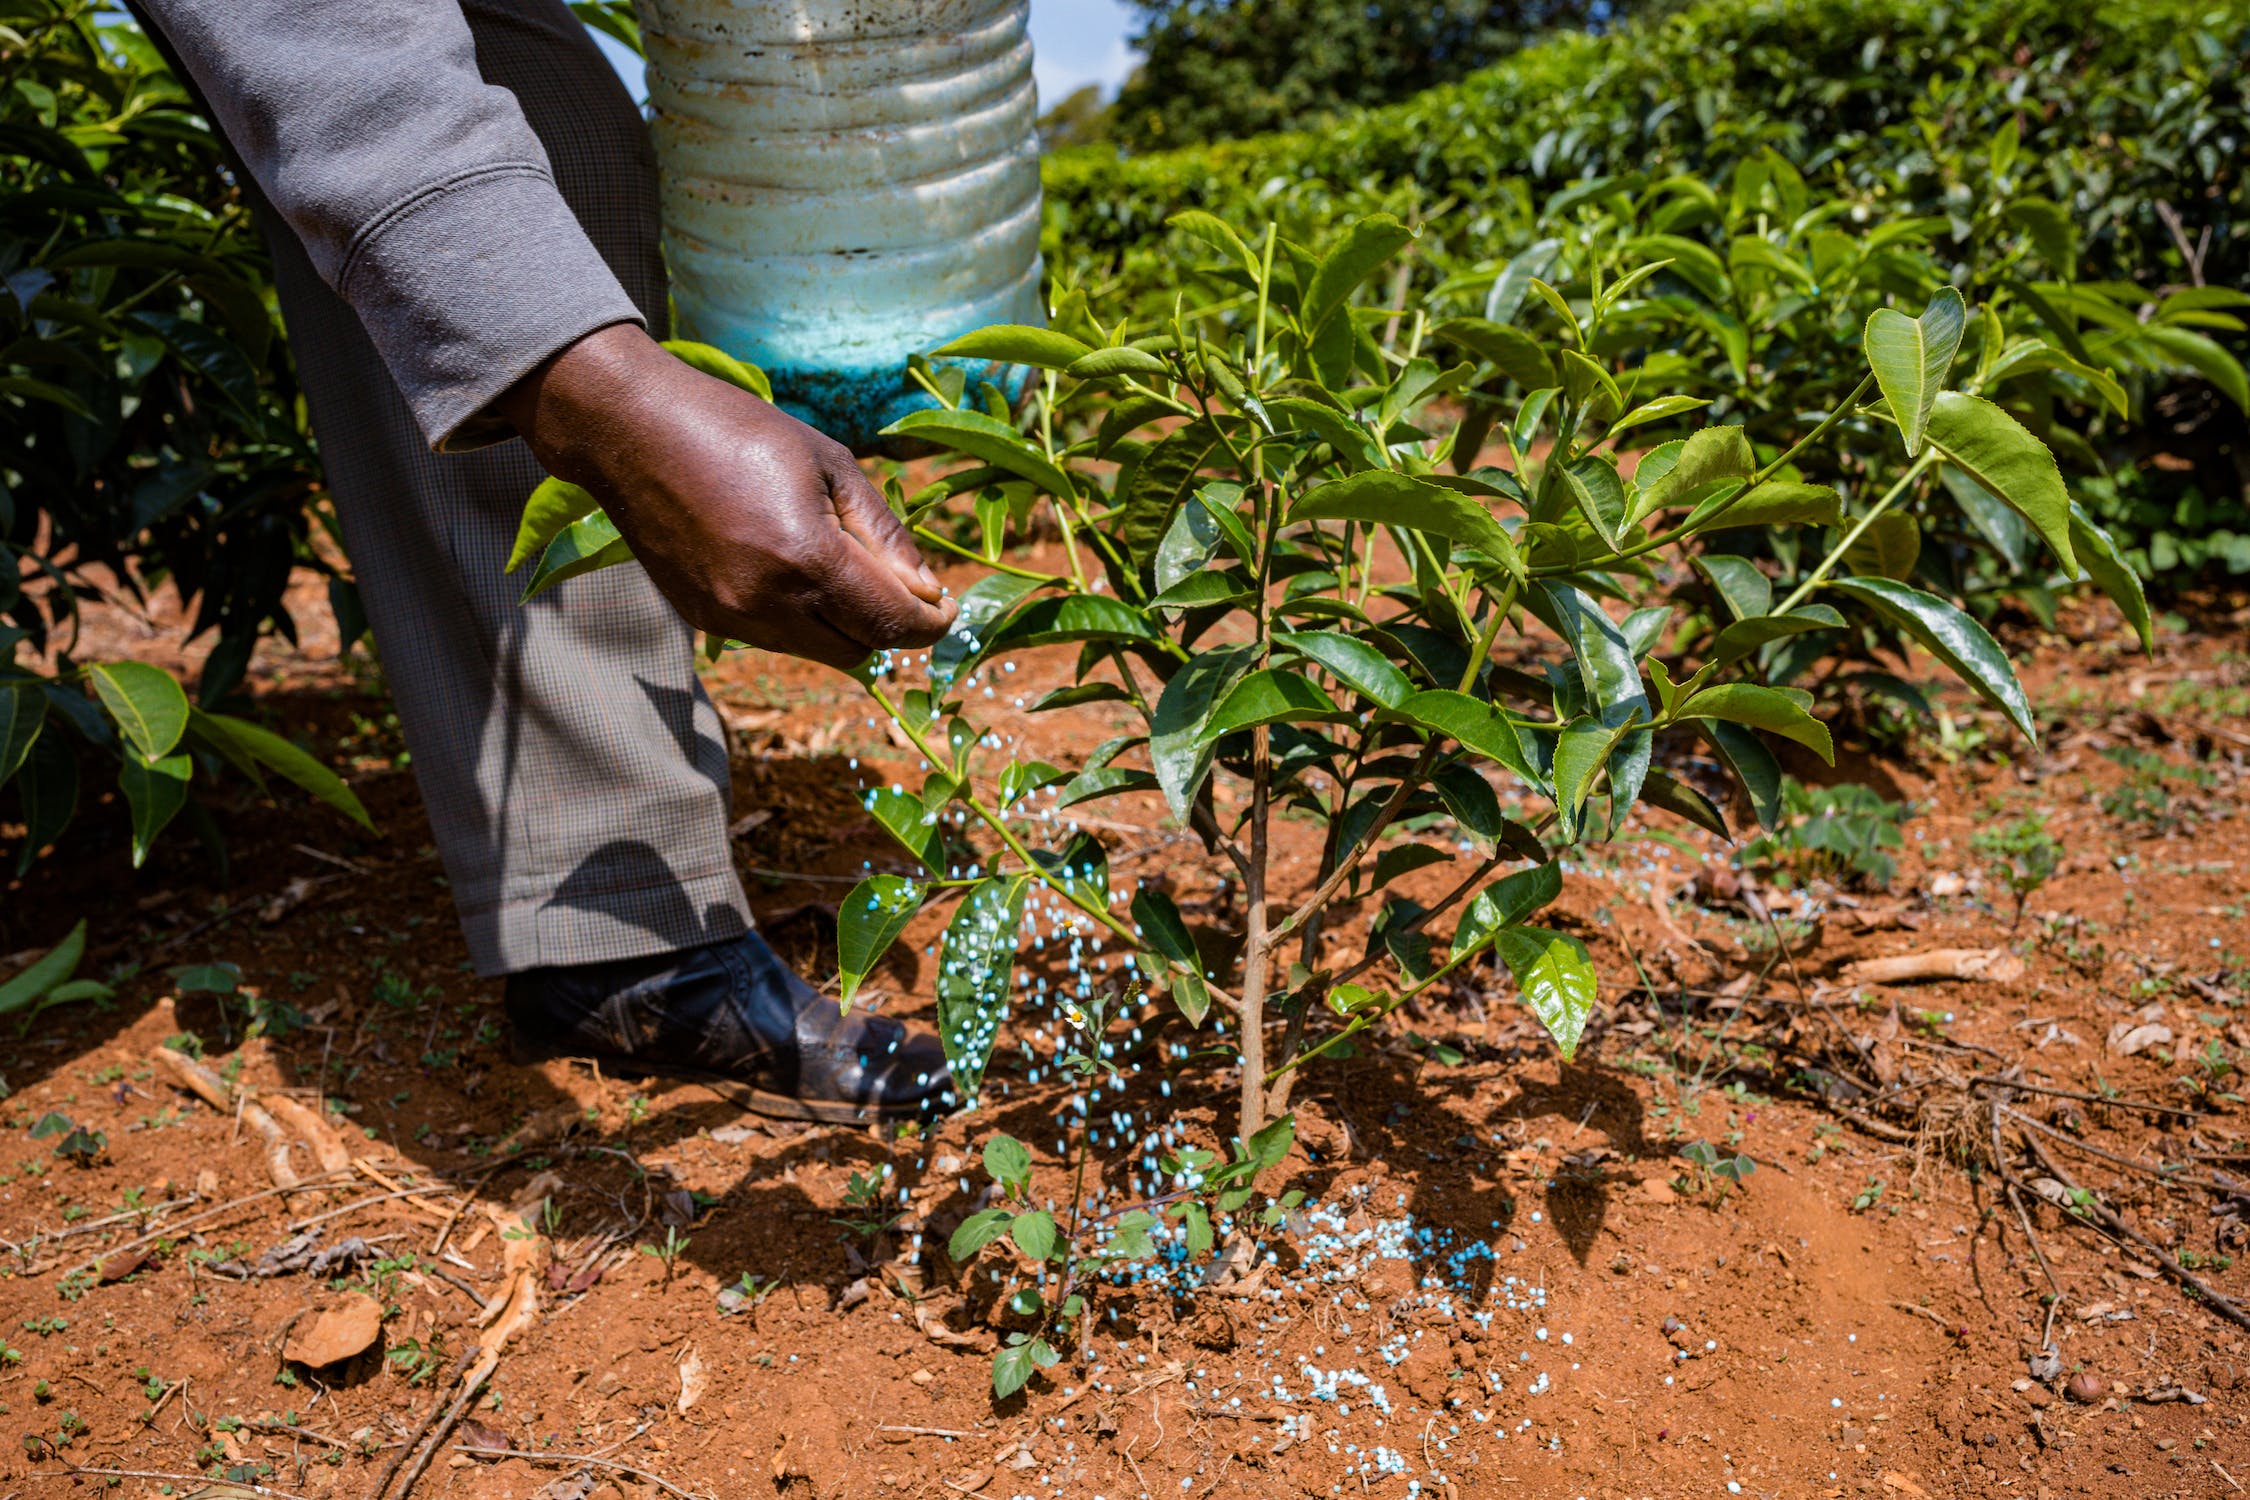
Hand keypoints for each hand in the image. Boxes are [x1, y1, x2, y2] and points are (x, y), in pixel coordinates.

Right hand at [497, 323, 956, 670]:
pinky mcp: (703, 619)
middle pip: (859, 650)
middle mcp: (766, 602)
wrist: (632, 431)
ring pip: (818, 651)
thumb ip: (883, 534)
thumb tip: (926, 590)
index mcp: (805, 557)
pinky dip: (799, 618)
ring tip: (837, 565)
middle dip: (888, 625)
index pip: (891, 624)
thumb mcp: (830, 463)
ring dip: (843, 624)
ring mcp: (730, 617)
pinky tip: (787, 567)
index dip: (929, 624)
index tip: (944, 608)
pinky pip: (774, 639)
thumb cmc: (739, 430)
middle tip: (899, 587)